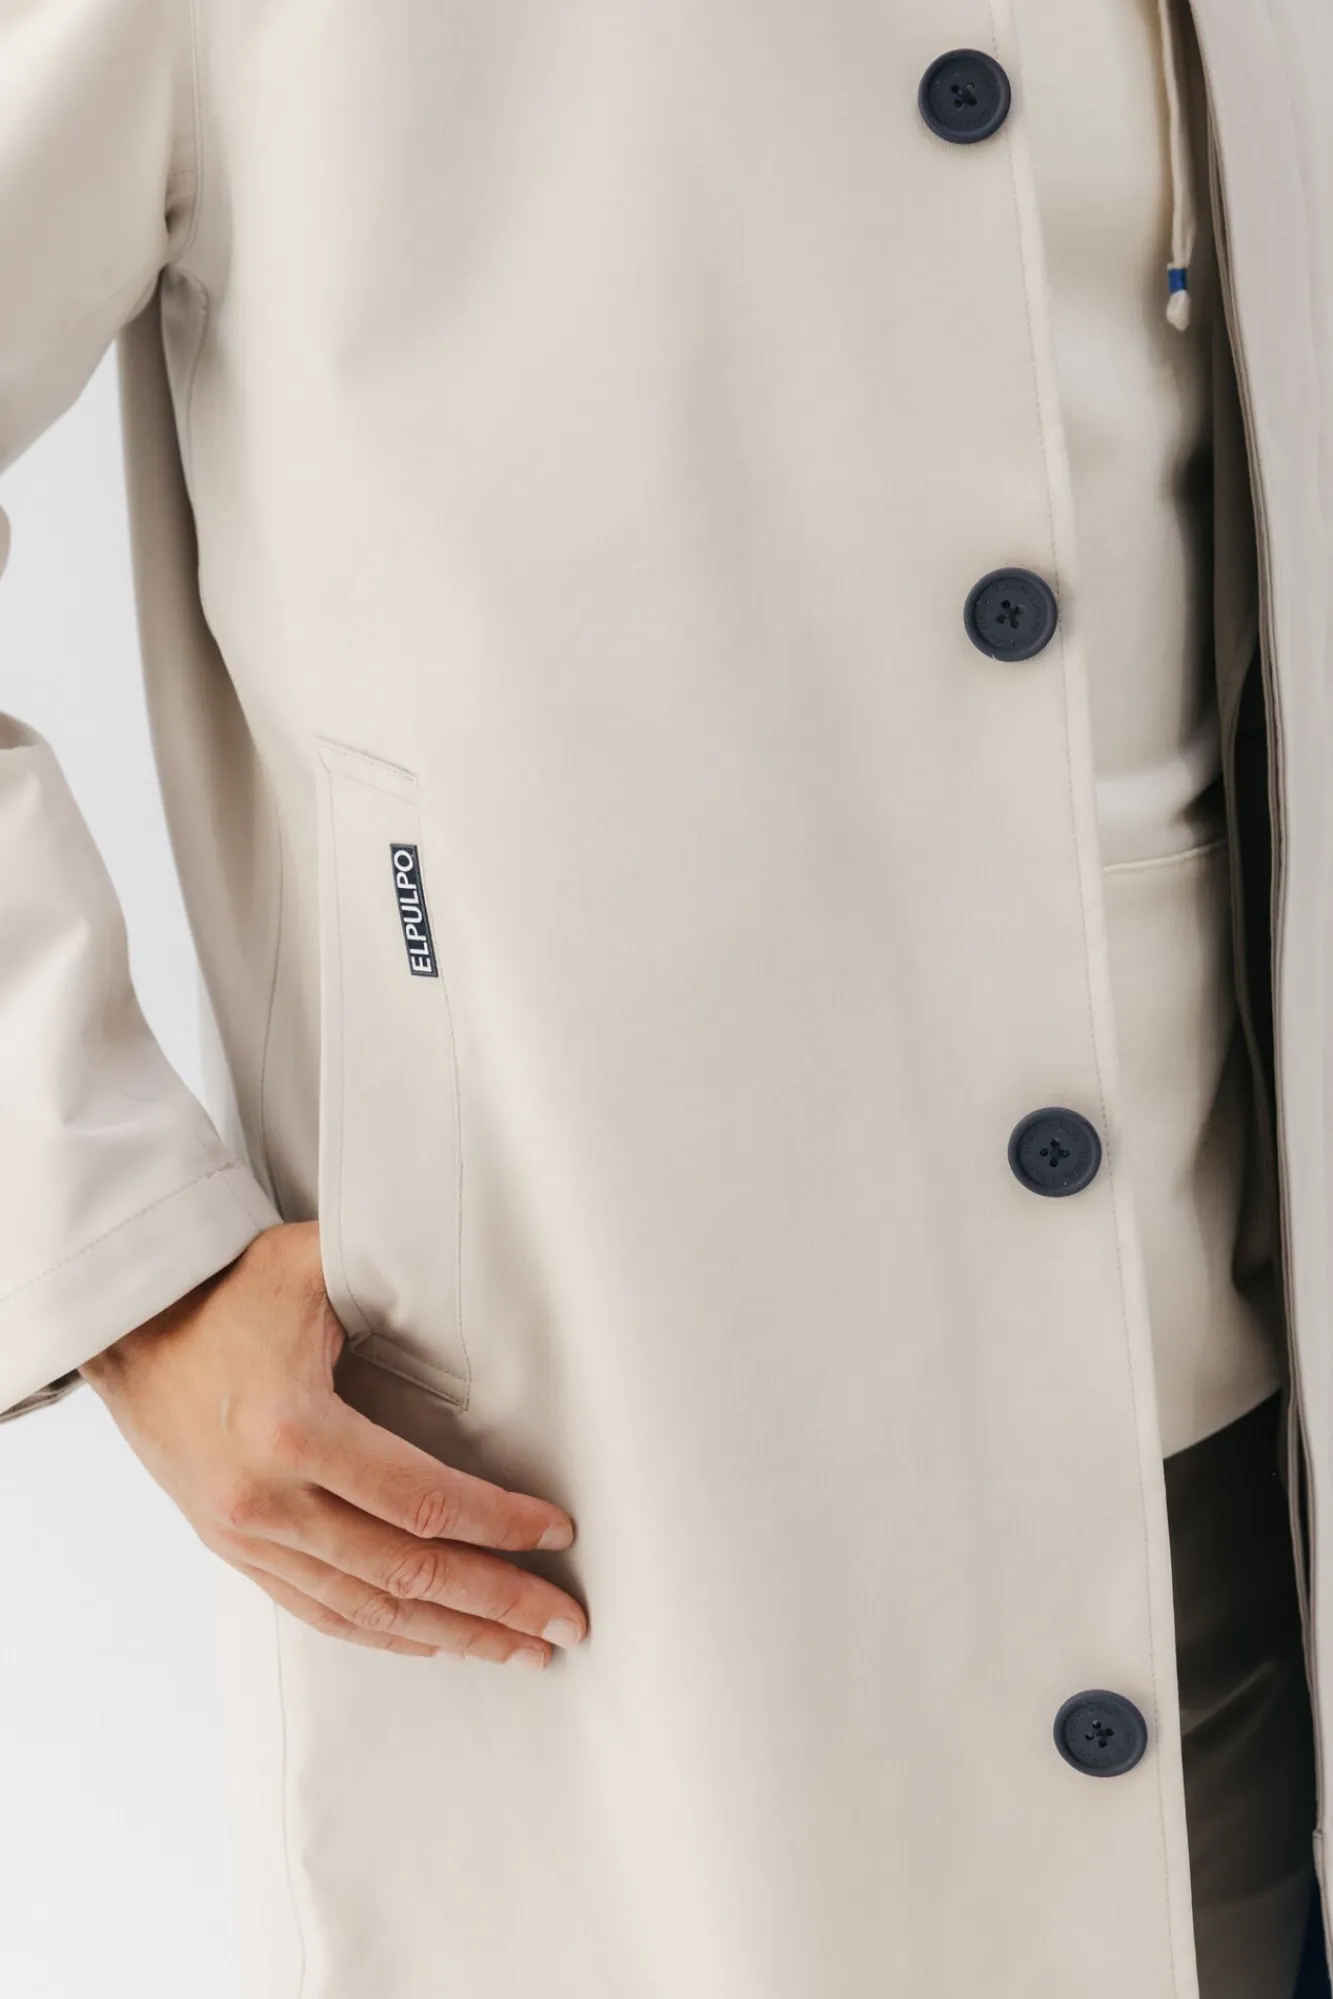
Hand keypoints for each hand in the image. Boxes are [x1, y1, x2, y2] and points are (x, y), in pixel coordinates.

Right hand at [80, 1220, 586, 1667]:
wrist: (128, 1324)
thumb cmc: (228, 1287)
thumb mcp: (314, 1261)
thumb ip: (397, 1269)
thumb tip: (484, 1277)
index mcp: (295, 1431)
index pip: (423, 1501)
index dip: (499, 1525)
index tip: (559, 1534)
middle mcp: (268, 1499)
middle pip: (406, 1573)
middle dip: (496, 1604)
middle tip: (565, 1628)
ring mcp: (247, 1534)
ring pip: (367, 1608)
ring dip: (451, 1635)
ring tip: (520, 1651)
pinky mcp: (233, 1547)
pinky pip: (319, 1609)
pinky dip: (384, 1633)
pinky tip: (435, 1643)